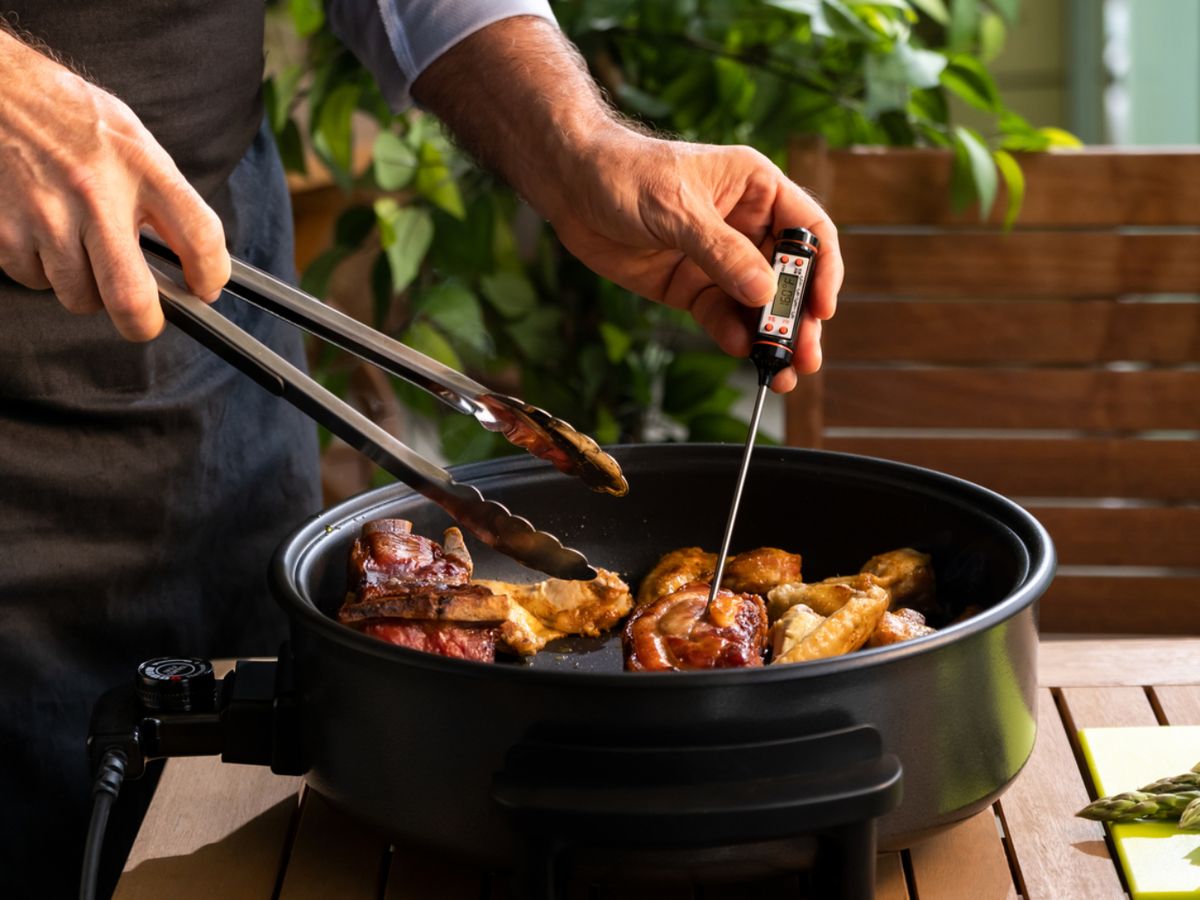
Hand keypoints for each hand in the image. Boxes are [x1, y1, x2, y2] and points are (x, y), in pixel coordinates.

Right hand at [0, 30, 228, 339]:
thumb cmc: (68, 116)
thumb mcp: (132, 138)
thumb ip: (164, 194)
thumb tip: (194, 257)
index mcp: (140, 166)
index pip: (200, 237)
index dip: (212, 275)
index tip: (206, 288)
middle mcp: (95, 194)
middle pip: (131, 297)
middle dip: (143, 323)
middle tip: (145, 318)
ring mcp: (46, 215)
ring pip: (80, 297)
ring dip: (88, 290)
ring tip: (82, 250)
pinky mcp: (5, 230)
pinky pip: (36, 280)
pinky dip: (45, 271)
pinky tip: (44, 234)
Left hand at [545, 128, 841, 391]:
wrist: (570, 186)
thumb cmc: (625, 173)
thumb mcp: (677, 207)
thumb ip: (720, 251)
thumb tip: (763, 292)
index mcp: (757, 189)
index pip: (809, 231)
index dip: (822, 269)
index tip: (822, 307)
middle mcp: (745, 225)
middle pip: (788, 277)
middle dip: (798, 318)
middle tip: (805, 356)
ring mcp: (719, 260)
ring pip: (758, 305)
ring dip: (771, 338)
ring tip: (780, 371)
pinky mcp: (691, 286)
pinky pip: (722, 315)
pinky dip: (733, 335)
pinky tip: (741, 351)